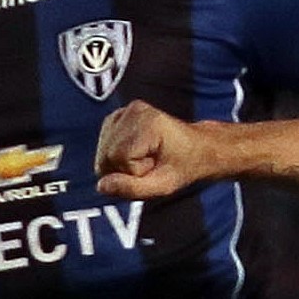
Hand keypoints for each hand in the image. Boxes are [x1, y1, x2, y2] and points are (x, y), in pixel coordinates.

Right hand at [94, 101, 211, 200]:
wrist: (197, 148)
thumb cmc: (183, 166)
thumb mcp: (162, 185)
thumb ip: (132, 188)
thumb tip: (101, 186)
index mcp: (150, 123)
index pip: (118, 157)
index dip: (133, 171)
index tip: (154, 167)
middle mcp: (136, 110)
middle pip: (107, 153)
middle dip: (123, 168)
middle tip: (149, 164)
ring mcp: (126, 110)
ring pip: (103, 150)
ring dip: (120, 162)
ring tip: (144, 158)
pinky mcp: (119, 114)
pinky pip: (104, 143)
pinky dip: (116, 154)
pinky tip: (135, 152)